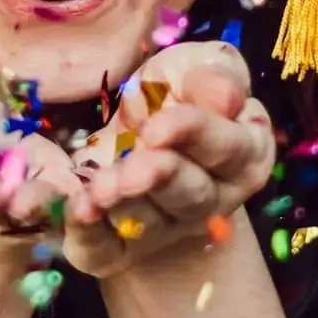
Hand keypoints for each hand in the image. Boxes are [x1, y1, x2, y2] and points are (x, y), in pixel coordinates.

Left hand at [61, 41, 275, 277]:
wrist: (131, 137)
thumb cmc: (172, 94)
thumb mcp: (193, 67)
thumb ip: (215, 72)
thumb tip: (227, 96)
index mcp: (242, 153)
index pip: (228, 147)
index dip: (194, 134)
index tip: (157, 126)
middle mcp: (209, 199)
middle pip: (190, 195)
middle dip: (157, 181)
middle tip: (127, 173)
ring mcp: (164, 229)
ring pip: (146, 223)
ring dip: (120, 206)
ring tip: (96, 190)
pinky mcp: (116, 249)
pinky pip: (102, 249)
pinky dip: (87, 234)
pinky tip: (75, 210)